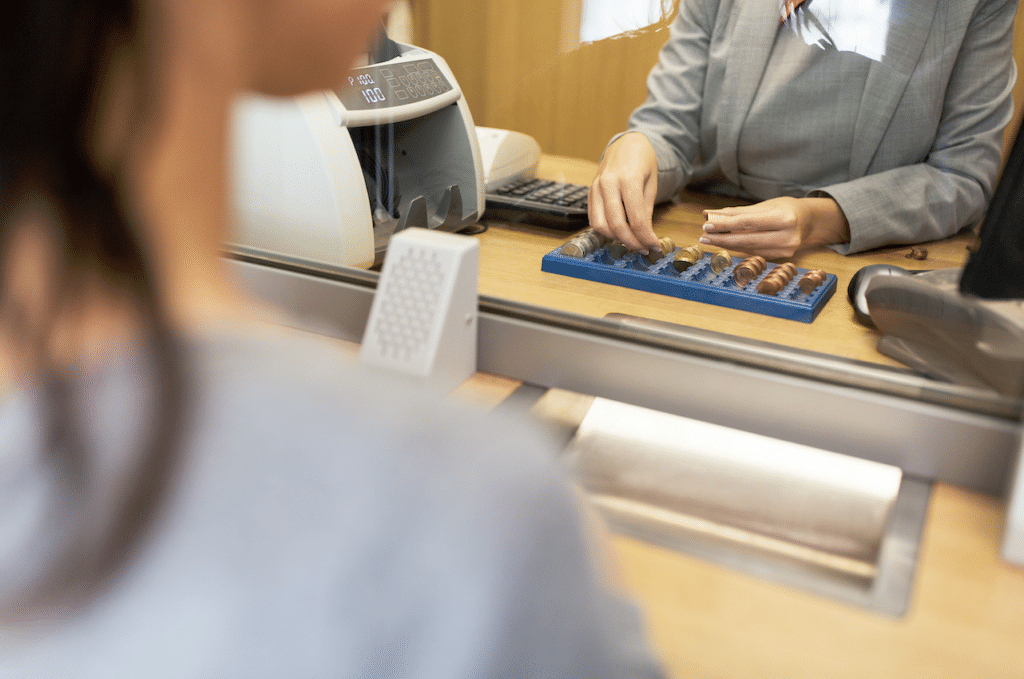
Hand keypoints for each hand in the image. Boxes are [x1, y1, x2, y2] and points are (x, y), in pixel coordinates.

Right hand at [588, 133, 660, 253]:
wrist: (626, 144)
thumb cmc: (642, 161)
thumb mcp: (651, 184)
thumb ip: (646, 210)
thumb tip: (646, 236)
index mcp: (628, 179)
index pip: (636, 219)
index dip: (646, 238)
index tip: (654, 246)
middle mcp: (608, 183)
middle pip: (617, 225)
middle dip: (632, 242)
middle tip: (644, 249)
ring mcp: (595, 188)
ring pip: (600, 225)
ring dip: (616, 238)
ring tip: (631, 241)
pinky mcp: (589, 192)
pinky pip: (594, 218)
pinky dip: (606, 230)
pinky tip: (619, 232)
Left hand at [699, 196, 850, 258]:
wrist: (809, 221)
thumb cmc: (785, 209)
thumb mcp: (764, 205)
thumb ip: (736, 212)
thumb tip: (709, 214)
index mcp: (784, 218)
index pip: (747, 223)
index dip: (725, 225)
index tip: (707, 225)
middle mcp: (787, 236)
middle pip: (746, 239)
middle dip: (722, 238)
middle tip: (704, 236)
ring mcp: (786, 250)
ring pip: (748, 248)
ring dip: (726, 245)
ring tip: (710, 240)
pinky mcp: (782, 257)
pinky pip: (754, 253)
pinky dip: (738, 249)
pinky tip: (725, 244)